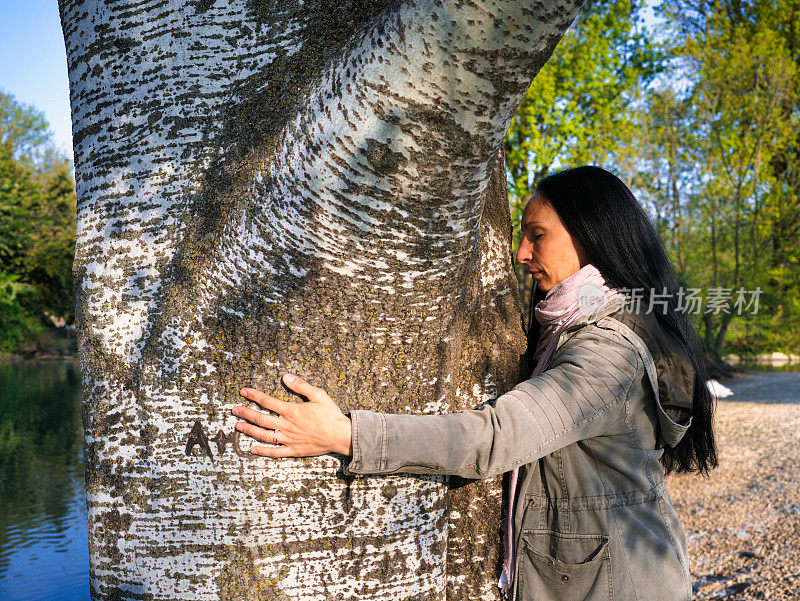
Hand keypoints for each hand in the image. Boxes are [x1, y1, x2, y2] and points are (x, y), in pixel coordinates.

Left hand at [232, 373, 352, 457]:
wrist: (341, 435)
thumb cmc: (331, 414)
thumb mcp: (318, 395)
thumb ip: (300, 385)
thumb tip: (285, 376)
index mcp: (292, 411)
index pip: (268, 401)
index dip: (254, 396)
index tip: (243, 391)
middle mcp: (287, 425)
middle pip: (261, 419)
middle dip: (246, 413)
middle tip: (234, 409)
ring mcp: (289, 439)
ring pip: (264, 435)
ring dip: (249, 430)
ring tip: (238, 426)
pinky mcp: (294, 450)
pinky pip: (275, 452)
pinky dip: (262, 451)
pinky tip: (252, 449)